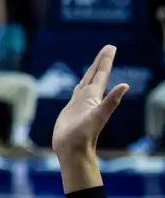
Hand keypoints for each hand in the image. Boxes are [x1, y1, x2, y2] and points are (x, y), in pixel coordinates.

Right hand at [53, 45, 128, 174]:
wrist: (72, 149)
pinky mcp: (72, 108)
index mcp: (94, 96)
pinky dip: (80, 84)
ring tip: (96, 62)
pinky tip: (81, 84)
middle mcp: (89, 97)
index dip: (105, 61)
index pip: (102, 74)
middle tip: (108, 48)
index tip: (110, 47)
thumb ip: (111, 101)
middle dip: (101, 61)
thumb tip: (125, 85)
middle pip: (96, 75)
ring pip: (87, 81)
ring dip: (92, 71)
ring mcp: (80, 103)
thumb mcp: (99, 116)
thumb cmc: (83, 134)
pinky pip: (77, 91)